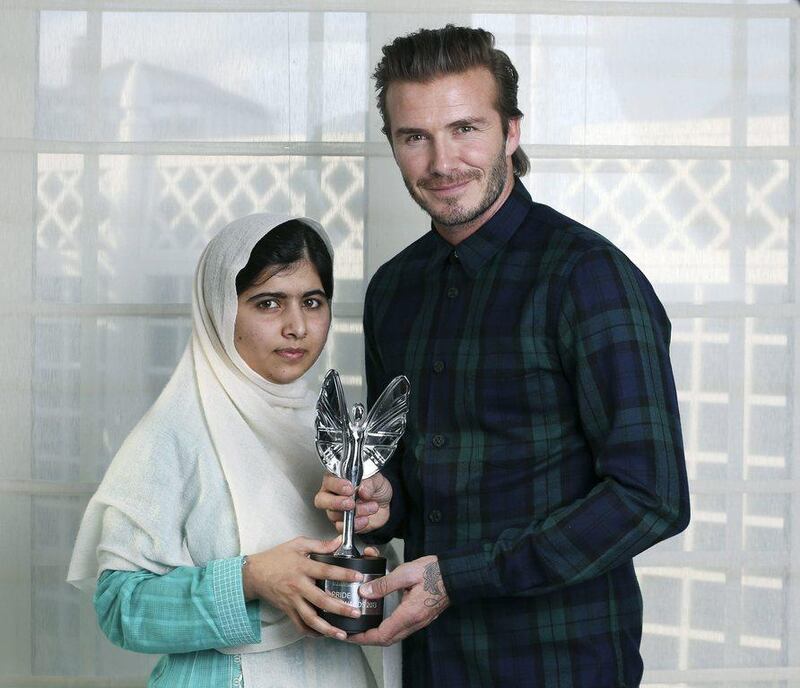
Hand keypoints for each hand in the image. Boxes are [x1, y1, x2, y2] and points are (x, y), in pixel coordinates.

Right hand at [242, 536, 376, 640]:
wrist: (253, 574)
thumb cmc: (276, 558)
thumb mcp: (297, 544)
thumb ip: (319, 544)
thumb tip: (339, 541)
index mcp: (302, 567)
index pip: (326, 571)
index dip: (343, 574)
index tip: (358, 577)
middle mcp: (298, 586)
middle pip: (321, 600)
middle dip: (340, 608)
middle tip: (355, 612)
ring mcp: (292, 601)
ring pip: (311, 618)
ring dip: (327, 628)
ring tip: (342, 633)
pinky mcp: (287, 610)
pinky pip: (300, 625)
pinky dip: (312, 633)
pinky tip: (324, 635)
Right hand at [314, 473, 391, 533]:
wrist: (383, 503)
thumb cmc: (375, 488)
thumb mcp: (376, 480)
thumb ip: (369, 483)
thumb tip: (362, 489)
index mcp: (337, 479)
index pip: (329, 481)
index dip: (337, 485)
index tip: (350, 488)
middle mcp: (333, 495)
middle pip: (322, 500)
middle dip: (336, 502)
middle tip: (351, 503)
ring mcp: (336, 511)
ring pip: (334, 515)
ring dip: (355, 513)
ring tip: (370, 507)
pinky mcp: (343, 524)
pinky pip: (342, 528)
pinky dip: (355, 525)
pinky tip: (365, 519)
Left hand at [345, 555, 448, 645]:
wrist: (455, 573)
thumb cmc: (434, 571)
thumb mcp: (406, 572)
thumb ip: (384, 584)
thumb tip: (365, 592)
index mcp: (410, 613)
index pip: (383, 635)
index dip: (364, 637)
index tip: (352, 635)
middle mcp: (415, 621)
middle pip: (388, 640)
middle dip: (368, 639)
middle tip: (355, 632)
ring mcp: (420, 620)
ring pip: (395, 635)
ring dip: (378, 634)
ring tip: (365, 627)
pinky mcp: (422, 616)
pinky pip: (403, 628)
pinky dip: (389, 628)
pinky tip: (383, 619)